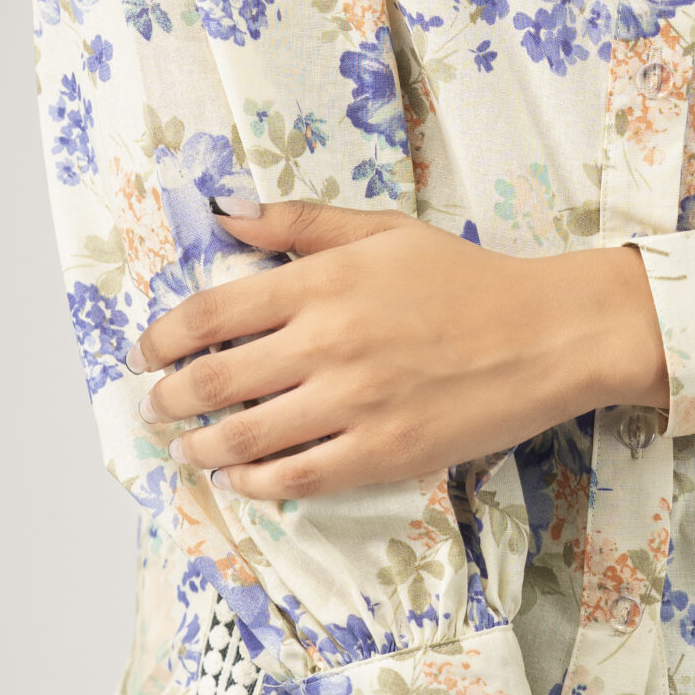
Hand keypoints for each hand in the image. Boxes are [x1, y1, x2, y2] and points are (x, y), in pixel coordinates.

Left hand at [126, 200, 668, 498]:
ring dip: (201, 445)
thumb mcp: (385, 231)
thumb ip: (304, 223)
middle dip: (171, 397)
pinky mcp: (383, 453)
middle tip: (158, 404)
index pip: (212, 312)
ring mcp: (354, 404)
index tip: (145, 352)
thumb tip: (229, 213)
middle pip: (216, 379)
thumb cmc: (469, 280)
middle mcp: (329, 344)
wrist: (549, 335)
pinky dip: (254, 482)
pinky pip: (297, 476)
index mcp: (324, 283)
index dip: (163, 337)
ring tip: (189, 446)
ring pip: (246, 436)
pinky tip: (240, 478)